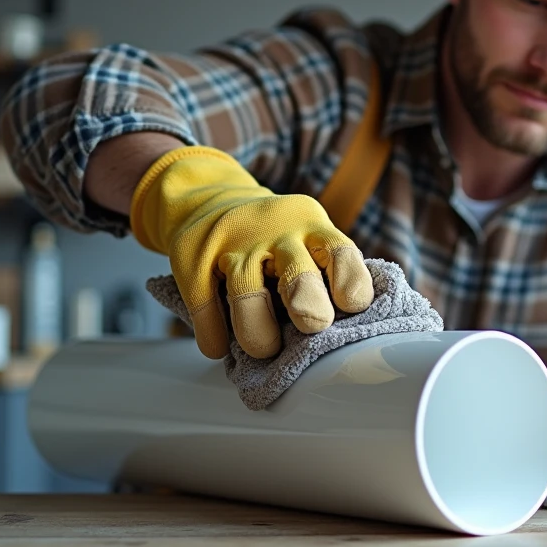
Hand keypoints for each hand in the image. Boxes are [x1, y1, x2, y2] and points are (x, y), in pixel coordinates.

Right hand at [130, 145, 372, 359]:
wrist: (207, 196)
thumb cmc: (272, 235)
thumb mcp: (305, 237)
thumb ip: (324, 274)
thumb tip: (343, 335)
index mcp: (312, 226)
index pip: (340, 251)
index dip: (349, 280)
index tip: (352, 306)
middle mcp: (276, 231)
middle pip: (297, 273)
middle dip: (307, 304)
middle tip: (313, 325)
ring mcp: (234, 242)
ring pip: (247, 291)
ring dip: (257, 329)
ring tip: (263, 349)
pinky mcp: (194, 256)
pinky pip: (203, 301)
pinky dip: (212, 331)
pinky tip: (219, 346)